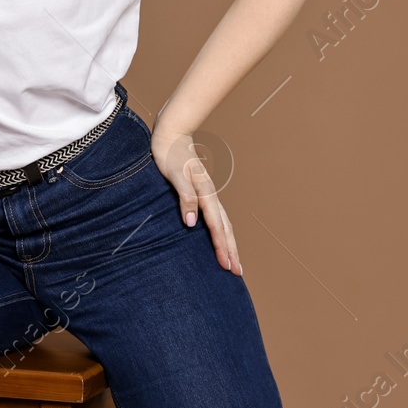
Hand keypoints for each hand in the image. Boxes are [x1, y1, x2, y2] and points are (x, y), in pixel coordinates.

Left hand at [149, 120, 241, 275]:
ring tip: (234, 261)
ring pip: (224, 223)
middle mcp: (210, 194)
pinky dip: (222, 231)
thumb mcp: (174, 174)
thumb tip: (191, 223)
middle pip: (225, 228)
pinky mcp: (202, 192)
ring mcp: (207, 193)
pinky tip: (220, 238)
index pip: (215, 226)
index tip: (227, 265)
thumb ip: (184, 197)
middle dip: (232, 251)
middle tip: (237, 273)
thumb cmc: (169, 154)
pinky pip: (217, 217)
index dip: (221, 247)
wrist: (171, 135)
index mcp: (205, 192)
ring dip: (230, 243)